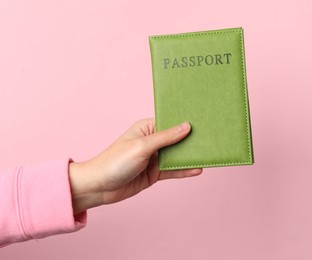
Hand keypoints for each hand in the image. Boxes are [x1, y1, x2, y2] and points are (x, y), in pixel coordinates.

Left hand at [69, 118, 202, 214]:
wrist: (100, 186)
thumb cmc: (115, 161)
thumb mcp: (142, 146)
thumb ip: (166, 137)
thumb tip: (186, 126)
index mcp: (147, 128)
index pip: (171, 123)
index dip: (186, 123)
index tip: (203, 121)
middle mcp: (152, 141)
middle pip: (176, 140)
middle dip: (191, 140)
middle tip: (211, 138)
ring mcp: (154, 158)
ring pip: (176, 156)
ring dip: (189, 156)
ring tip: (208, 154)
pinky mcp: (154, 173)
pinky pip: (172, 170)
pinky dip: (184, 171)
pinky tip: (197, 170)